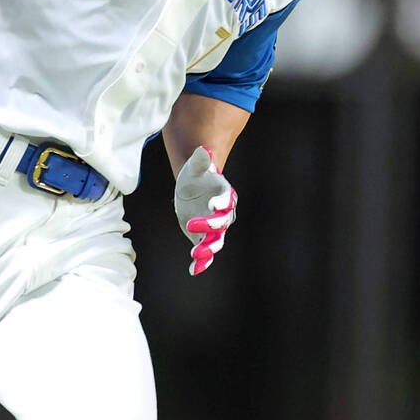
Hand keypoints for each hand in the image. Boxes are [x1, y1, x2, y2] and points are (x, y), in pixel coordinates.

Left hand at [173, 145, 237, 275]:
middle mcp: (223, 213)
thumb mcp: (195, 166)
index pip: (227, 201)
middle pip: (221, 223)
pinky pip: (206, 252)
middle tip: (191, 225)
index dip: (221, 203)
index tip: (212, 205)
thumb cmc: (196, 175)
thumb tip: (204, 150)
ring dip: (207, 249)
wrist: (192, 187)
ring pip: (216, 241)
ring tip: (195, 253)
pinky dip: (201, 262)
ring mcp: (214, 228)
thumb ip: (201, 160)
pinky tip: (193, 270)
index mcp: (225, 195)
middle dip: (209, 226)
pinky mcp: (204, 237)